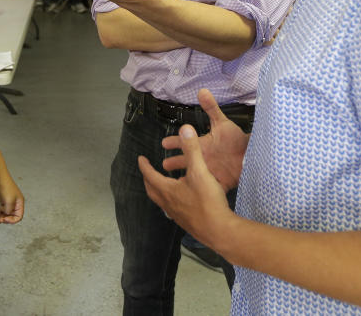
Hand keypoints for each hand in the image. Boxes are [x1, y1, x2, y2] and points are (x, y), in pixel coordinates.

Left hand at [0, 176, 24, 224]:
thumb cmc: (5, 185)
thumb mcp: (9, 200)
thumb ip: (8, 210)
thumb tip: (6, 215)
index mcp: (19, 203)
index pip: (19, 216)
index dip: (12, 220)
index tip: (5, 220)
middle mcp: (15, 203)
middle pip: (12, 216)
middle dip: (6, 220)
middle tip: (0, 220)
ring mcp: (9, 202)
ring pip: (6, 215)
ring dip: (0, 219)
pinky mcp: (3, 201)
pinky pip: (2, 211)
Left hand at [139, 120, 235, 248]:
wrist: (220, 231)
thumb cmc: (208, 201)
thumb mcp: (200, 171)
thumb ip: (192, 150)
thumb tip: (185, 129)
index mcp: (168, 190)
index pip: (150, 175)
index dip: (144, 166)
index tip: (140, 158)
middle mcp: (168, 203)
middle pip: (152, 190)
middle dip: (148, 179)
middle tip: (148, 171)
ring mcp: (177, 215)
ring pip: (162, 201)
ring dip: (159, 190)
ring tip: (164, 183)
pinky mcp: (186, 223)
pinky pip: (172, 209)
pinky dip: (171, 200)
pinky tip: (182, 199)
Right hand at [160, 89, 249, 191]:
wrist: (252, 155)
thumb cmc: (236, 138)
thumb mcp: (222, 122)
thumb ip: (211, 108)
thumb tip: (202, 90)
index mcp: (201, 145)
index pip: (184, 143)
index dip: (174, 142)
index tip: (163, 143)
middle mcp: (202, 158)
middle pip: (185, 161)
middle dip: (174, 163)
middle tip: (163, 165)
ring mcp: (209, 171)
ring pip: (193, 175)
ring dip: (184, 178)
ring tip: (174, 183)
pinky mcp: (218, 182)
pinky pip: (207, 188)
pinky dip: (200, 191)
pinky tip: (193, 195)